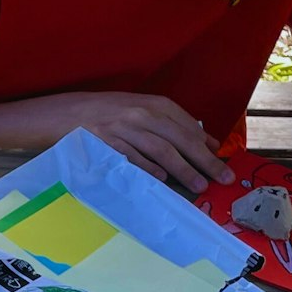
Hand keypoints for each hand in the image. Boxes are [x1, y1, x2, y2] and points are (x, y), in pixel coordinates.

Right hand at [52, 92, 231, 193]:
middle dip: (204, 161)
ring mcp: (125, 129)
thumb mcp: (143, 111)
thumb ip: (172, 124)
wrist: (68, 113)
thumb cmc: (111, 115)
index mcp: (155, 105)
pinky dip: (149, 168)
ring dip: (183, 169)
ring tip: (199, 186)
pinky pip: (133, 157)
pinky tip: (163, 180)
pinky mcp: (108, 143)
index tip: (222, 163)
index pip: (188, 127)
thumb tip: (206, 142)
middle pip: (180, 140)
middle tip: (222, 179)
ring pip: (161, 150)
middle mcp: (143, 115)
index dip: (207, 146)